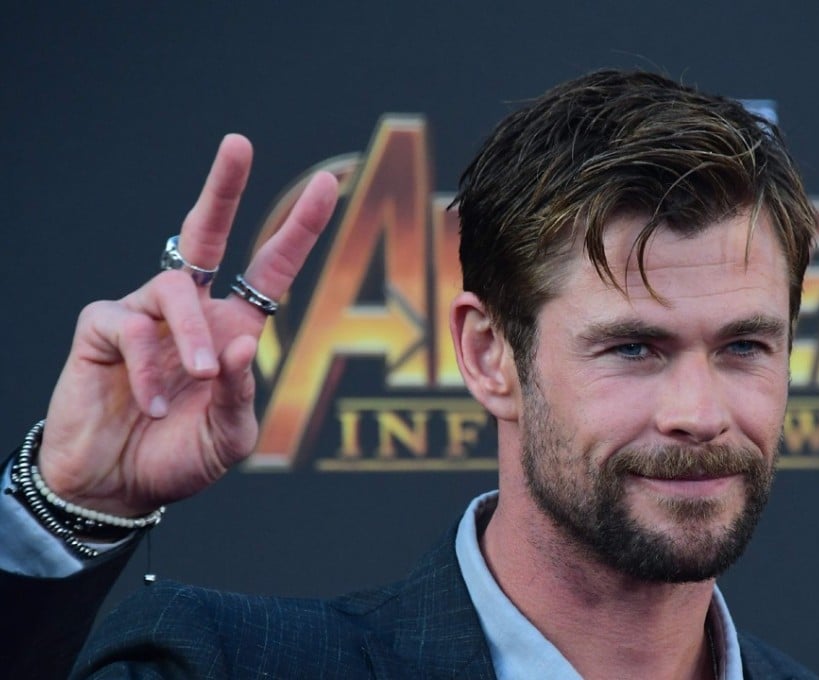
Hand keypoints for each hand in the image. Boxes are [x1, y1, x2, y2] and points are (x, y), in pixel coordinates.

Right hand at [37, 134, 339, 516]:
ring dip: (193, 337)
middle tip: (239, 143)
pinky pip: (132, 326)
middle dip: (224, 186)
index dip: (298, 228)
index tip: (328, 184)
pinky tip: (153, 404)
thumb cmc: (178, 456)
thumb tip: (243, 344)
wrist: (116, 487)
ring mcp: (145, 314)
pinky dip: (149, 368)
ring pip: (176, 290)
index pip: (269, 268)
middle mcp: (192, 311)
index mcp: (233, 328)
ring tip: (199, 382)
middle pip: (206, 232)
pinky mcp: (102, 327)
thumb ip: (243, 394)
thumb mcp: (229, 435)